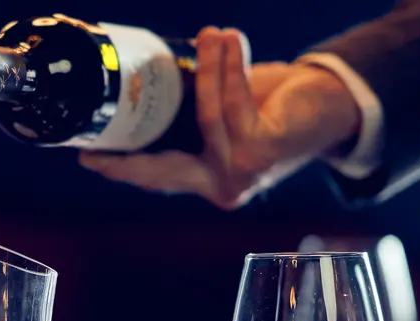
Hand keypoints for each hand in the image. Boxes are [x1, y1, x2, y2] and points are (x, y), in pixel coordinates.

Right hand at [79, 27, 362, 209]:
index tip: (88, 158)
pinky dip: (230, 67)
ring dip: (207, 68)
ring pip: (206, 116)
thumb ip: (192, 116)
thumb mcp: (225, 114)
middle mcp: (222, 187)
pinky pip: (233, 102)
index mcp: (208, 181)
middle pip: (164, 162)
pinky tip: (229, 40)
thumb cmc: (274, 107)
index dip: (120, 169)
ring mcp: (242, 174)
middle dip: (136, 133)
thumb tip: (144, 87)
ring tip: (209, 33)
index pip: (156, 178)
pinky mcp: (264, 151)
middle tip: (111, 106)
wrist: (332, 107)